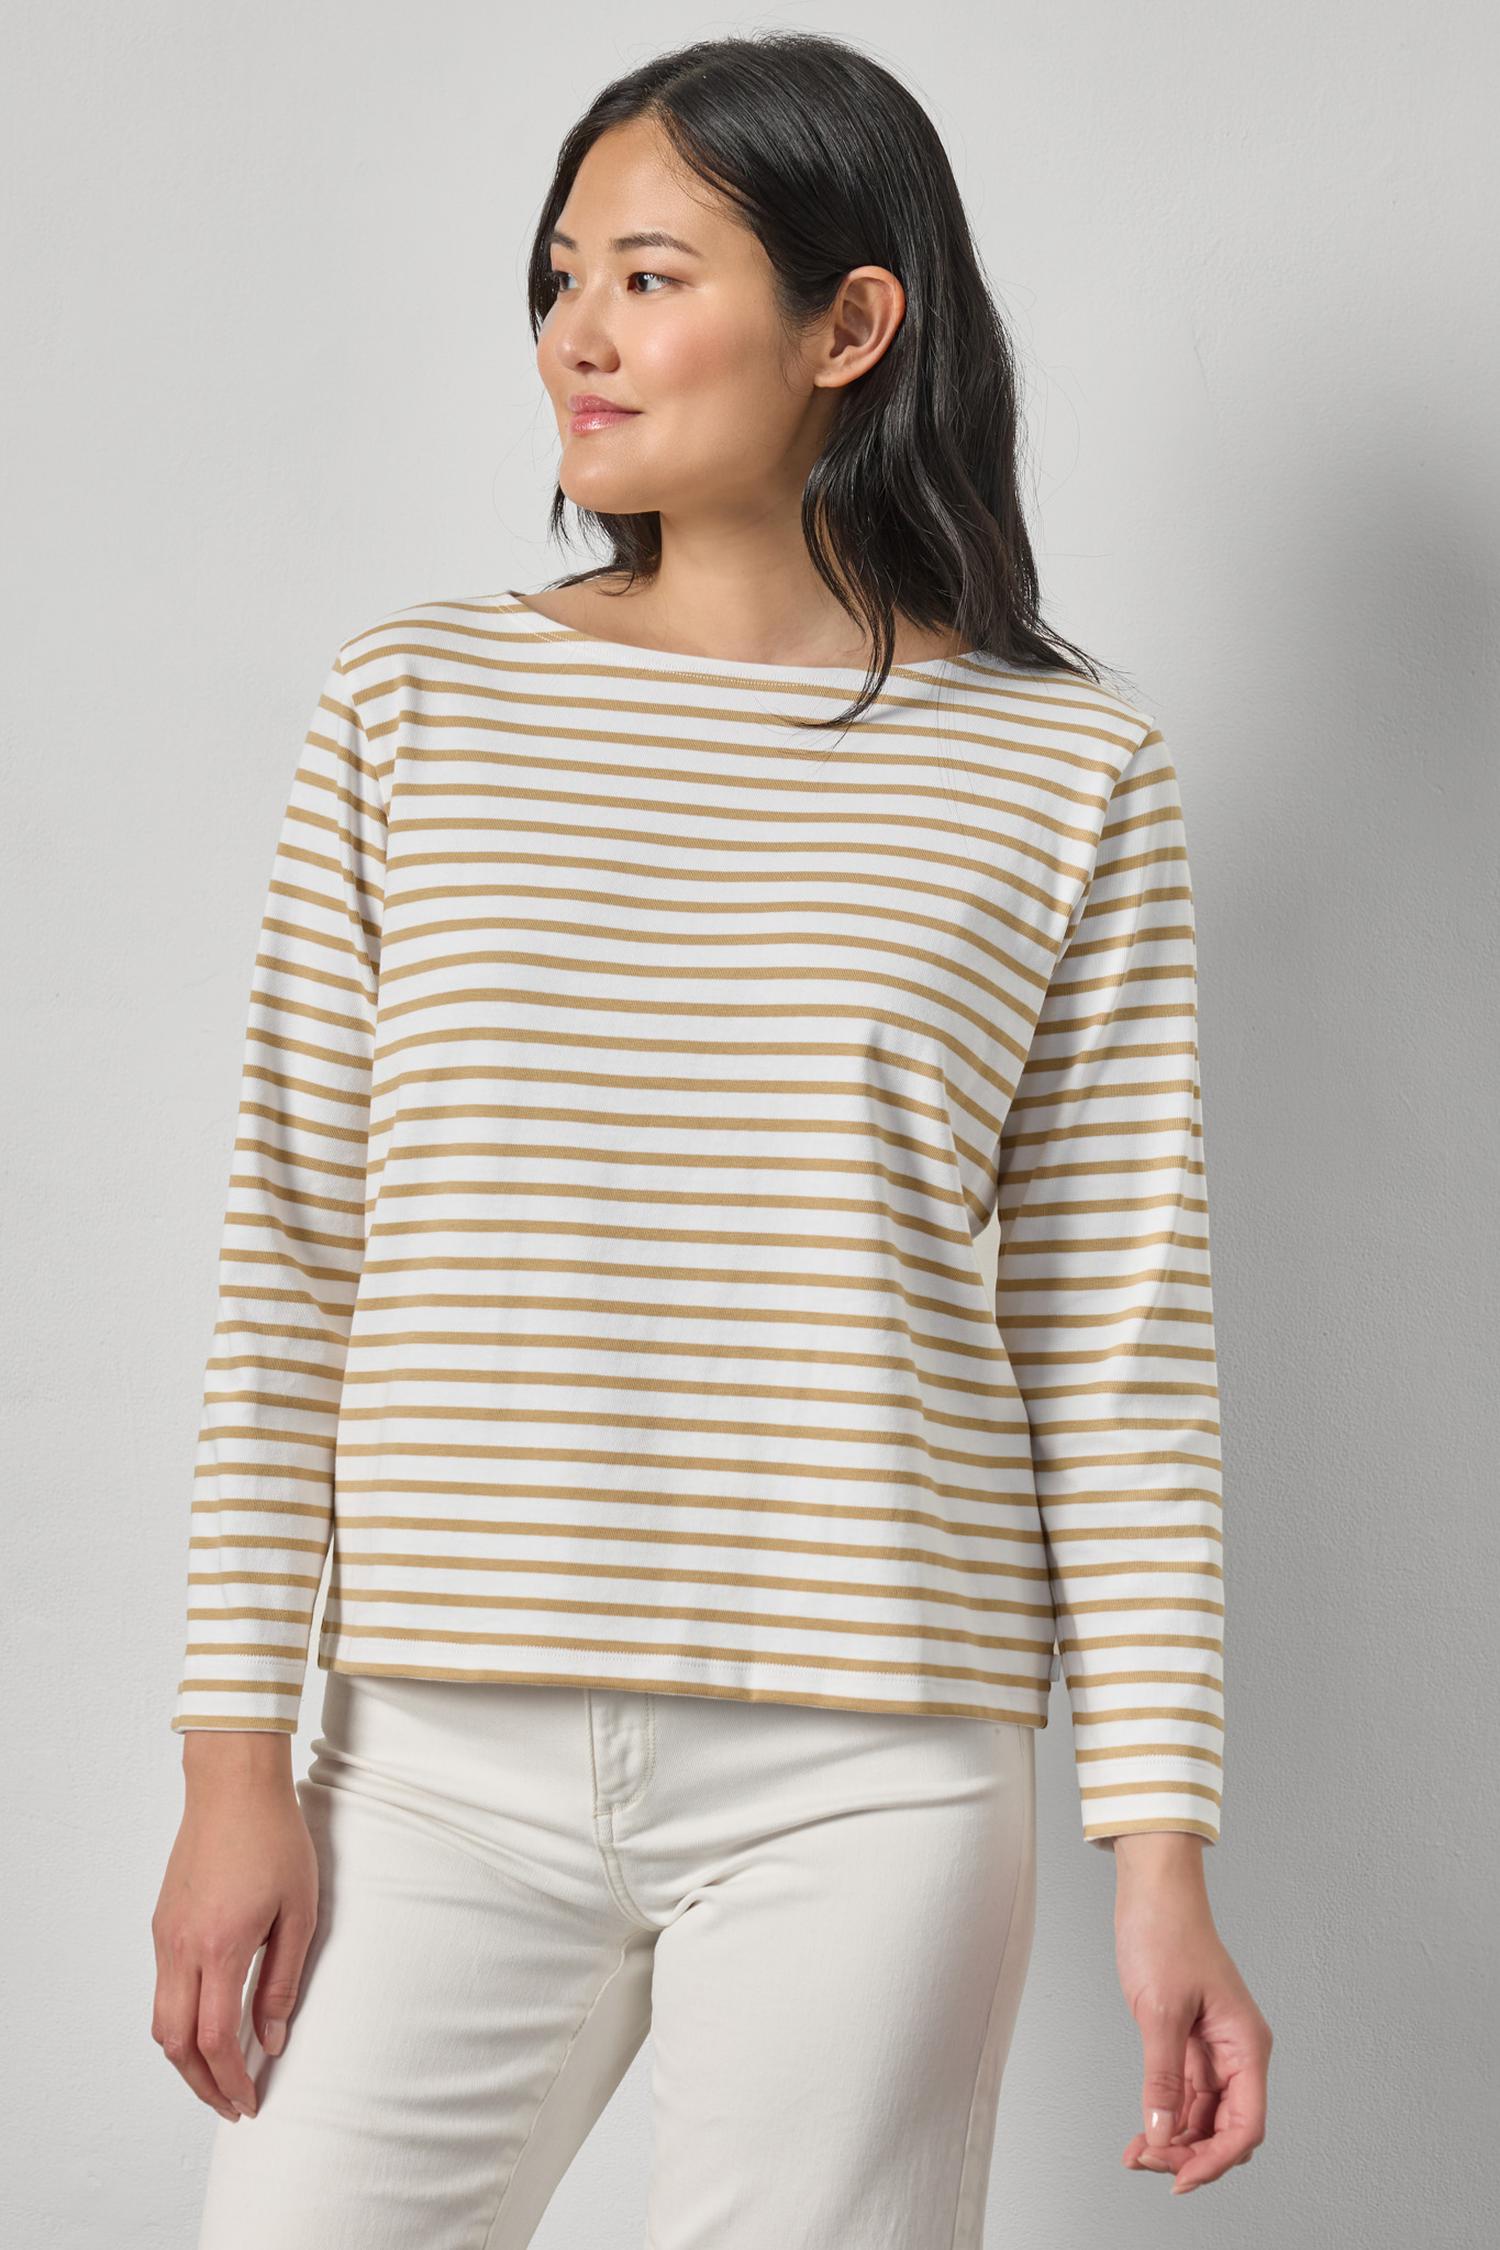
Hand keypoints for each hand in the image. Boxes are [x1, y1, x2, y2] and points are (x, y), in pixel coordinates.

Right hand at [151, 1733, 318, 2121]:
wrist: (233, 1786)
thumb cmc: (274, 1839)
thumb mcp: (298, 1911)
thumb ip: (283, 1979)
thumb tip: (271, 2039)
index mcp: (219, 1948)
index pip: (213, 2041)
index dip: (230, 2082)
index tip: (250, 2102)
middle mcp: (181, 1948)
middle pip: (175, 2044)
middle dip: (201, 2085)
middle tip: (231, 2104)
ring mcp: (165, 1936)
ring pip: (161, 2020)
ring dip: (186, 2057)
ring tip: (221, 2073)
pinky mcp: (161, 1923)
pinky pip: (163, 1988)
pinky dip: (181, 2020)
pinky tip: (209, 2022)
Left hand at [1111, 1835, 1271, 2194]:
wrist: (1153, 1892)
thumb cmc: (1166, 1935)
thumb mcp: (1161, 2011)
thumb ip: (1162, 2077)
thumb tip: (1161, 2134)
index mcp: (1246, 2045)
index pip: (1246, 2123)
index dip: (1217, 2159)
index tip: (1180, 2178)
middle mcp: (1236, 2052)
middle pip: (1226, 2127)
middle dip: (1192, 2153)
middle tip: (1148, 2162)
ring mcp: (1213, 2049)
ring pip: (1203, 2117)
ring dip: (1174, 2141)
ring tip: (1136, 2155)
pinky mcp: (1188, 2042)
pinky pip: (1183, 2095)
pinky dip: (1164, 2118)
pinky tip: (1141, 2136)